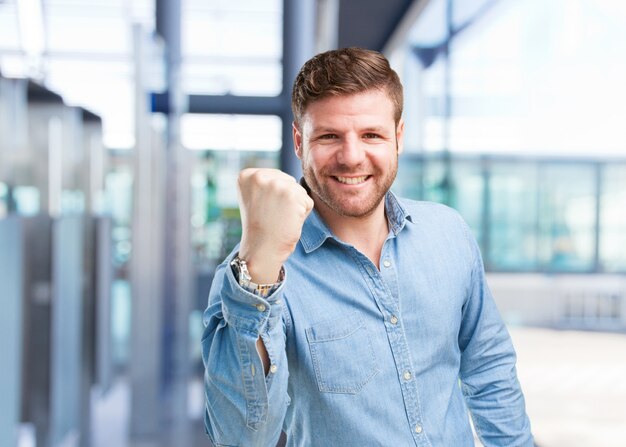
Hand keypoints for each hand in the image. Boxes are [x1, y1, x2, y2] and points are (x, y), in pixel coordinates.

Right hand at [237, 168, 313, 283]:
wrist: (261, 250)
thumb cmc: (261, 227)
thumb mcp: (256, 198)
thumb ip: (267, 183)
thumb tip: (292, 174)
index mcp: (247, 175)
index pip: (275, 178)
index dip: (273, 197)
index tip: (261, 209)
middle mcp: (259, 176)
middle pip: (288, 182)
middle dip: (286, 200)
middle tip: (271, 216)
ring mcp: (276, 184)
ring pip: (299, 192)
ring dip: (295, 207)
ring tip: (279, 219)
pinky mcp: (292, 194)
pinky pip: (308, 202)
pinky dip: (302, 215)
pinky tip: (287, 223)